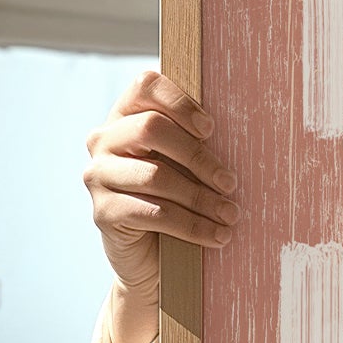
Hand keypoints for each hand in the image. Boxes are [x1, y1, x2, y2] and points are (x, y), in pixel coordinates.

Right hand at [84, 71, 238, 342]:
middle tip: (230, 182)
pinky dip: (192, 225)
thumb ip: (197, 140)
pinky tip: (217, 236)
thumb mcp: (186, 164)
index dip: (180, 102)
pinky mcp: (102, 212)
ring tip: (231, 214)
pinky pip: (153, 213)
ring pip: (156, 175)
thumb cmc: (177, 199)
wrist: (151, 257)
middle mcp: (103, 140)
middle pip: (151, 128)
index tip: (211, 129)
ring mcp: (97, 176)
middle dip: (198, 156)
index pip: (145, 85)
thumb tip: (245, 126)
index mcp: (125, 116)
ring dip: (202, 198)